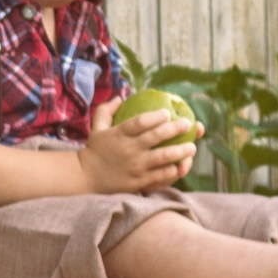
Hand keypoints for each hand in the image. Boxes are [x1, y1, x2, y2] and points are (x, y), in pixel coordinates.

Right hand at [79, 96, 203, 193]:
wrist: (86, 178)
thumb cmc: (95, 151)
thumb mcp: (96, 128)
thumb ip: (106, 110)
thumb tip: (121, 97)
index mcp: (118, 135)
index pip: (140, 122)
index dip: (156, 116)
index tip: (167, 113)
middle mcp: (128, 149)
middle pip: (156, 137)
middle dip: (175, 129)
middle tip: (187, 124)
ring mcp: (135, 166)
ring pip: (164, 157)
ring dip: (181, 151)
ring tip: (192, 147)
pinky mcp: (140, 181)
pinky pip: (161, 175)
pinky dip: (174, 170)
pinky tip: (182, 165)